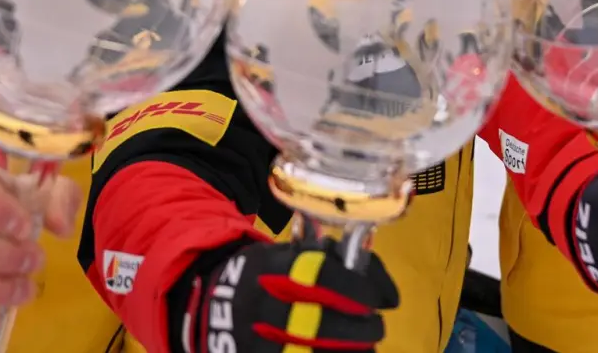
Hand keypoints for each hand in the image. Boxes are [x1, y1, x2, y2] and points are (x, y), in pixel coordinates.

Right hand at [184, 237, 399, 352]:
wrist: (212, 300)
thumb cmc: (265, 273)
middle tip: (375, 327)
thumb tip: (385, 290)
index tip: (378, 299)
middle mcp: (262, 304)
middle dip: (359, 330)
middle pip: (320, 323)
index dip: (357, 288)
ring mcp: (255, 338)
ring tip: (365, 349)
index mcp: (272, 268)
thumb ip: (333, 261)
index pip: (321, 275)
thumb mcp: (290, 254)